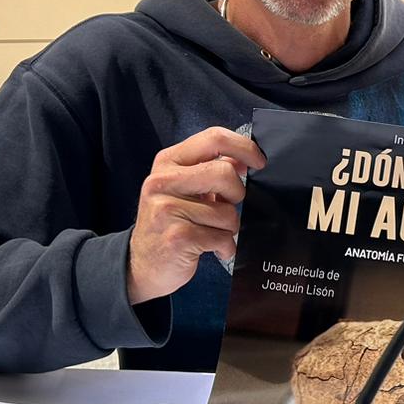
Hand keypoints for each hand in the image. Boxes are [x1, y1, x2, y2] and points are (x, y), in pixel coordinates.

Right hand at [127, 126, 265, 304]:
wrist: (144, 265)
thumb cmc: (169, 223)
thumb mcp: (184, 189)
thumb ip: (210, 169)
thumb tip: (242, 159)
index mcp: (167, 162)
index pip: (213, 138)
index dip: (245, 147)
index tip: (259, 162)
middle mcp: (162, 181)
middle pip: (224, 173)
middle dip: (236, 194)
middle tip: (226, 206)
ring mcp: (167, 209)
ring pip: (227, 212)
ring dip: (228, 228)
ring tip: (209, 232)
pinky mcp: (177, 237)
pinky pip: (222, 237)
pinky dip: (224, 247)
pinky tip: (210, 248)